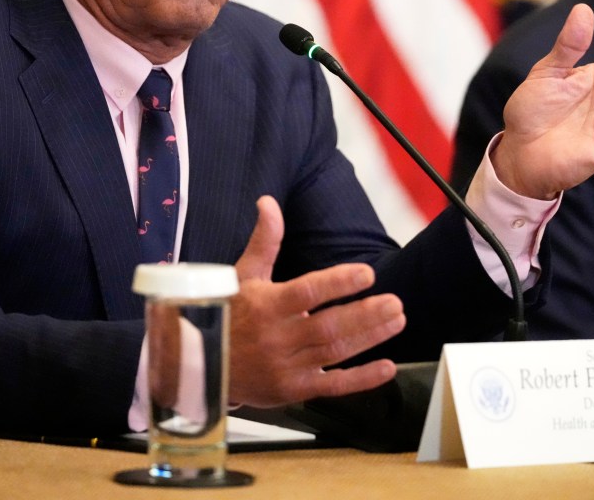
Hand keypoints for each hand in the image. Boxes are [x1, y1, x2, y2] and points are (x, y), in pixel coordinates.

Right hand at [228, 196, 404, 406]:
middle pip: (329, 326)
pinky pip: (332, 386)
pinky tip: (387, 368)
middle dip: (365, 314)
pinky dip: (361, 379)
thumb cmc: (225, 314)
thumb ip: (264, 240)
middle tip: (394, 302)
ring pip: (335, 352)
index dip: (339, 283)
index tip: (367, 273)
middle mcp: (277, 338)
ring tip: (396, 320)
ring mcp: (286, 367)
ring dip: (370, 337)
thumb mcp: (241, 275)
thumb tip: (269, 203)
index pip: (308, 292)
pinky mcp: (293, 390)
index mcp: (266, 306)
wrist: (198, 365)